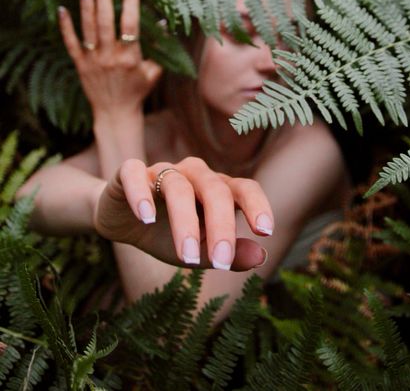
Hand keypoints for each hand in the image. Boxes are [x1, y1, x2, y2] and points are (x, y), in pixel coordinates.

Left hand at [58, 0, 161, 115]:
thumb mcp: (154, 71)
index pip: (131, 24)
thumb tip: (164, 23)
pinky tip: (62, 10)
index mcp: (131, 57)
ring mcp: (93, 61)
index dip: (130, 2)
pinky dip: (65, 27)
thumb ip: (160, 49)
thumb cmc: (138, 91)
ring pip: (88, 29)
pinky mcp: (80, 65)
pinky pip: (71, 43)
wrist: (115, 113)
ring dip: (87, 8)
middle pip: (106, 22)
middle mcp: (110, 57)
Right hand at [94, 157, 272, 270]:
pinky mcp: (129, 172)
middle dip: (220, 226)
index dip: (257, 205)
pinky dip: (141, 194)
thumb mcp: (198, 251)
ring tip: (185, 258)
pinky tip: (145, 218)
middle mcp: (194, 173)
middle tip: (221, 262)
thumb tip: (261, 256)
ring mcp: (162, 170)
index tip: (265, 231)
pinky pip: (136, 174)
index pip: (243, 188)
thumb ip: (228, 253)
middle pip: (214, 189)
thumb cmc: (165, 234)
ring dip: (185, 222)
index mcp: (216, 188)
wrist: (120, 221)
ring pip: (178, 186)